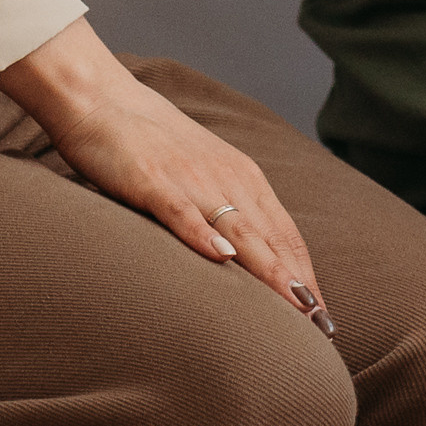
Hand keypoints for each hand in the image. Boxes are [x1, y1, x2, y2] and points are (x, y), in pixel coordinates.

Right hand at [0, 22, 328, 324]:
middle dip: (298, 283)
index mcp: (243, 177)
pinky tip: (220, 258)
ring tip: (293, 305)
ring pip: (238, 229)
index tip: (323, 318)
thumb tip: (250, 261)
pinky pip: (181, 211)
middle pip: (271, 237)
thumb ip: (228, 210)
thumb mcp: (203, 175)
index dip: (306, 275)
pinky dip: (202, 234)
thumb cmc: (153, 144)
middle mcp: (225, 178)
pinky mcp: (152, 181)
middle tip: (322, 327)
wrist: (102, 99)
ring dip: (268, 268)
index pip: (286, 234)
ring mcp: (190, 179)